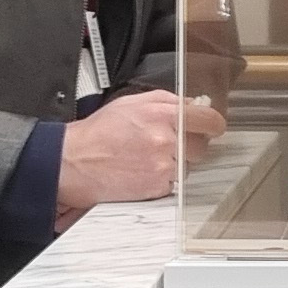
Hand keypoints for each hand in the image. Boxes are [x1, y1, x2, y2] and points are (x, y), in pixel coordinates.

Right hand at [56, 92, 227, 222]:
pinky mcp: (156, 187)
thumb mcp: (132, 102)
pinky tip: (142, 171)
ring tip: (147, 158)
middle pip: (201, 146)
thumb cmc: (99, 132)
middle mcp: (166, 140)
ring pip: (188, 166)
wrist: (75, 161)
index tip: (212, 127)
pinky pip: (173, 183)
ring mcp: (163, 165)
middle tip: (170, 144)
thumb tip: (192, 104)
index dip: (213, 124)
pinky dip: (163, 179)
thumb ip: (167, 100)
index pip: (208, 119)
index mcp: (163, 114)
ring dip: (175, 164)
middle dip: (190, 145)